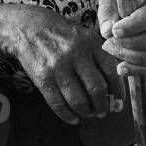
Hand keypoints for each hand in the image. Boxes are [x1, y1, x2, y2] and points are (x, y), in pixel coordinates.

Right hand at [6, 7, 124, 124]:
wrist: (27, 26)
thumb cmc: (61, 34)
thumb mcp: (84, 37)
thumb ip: (99, 58)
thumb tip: (113, 89)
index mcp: (91, 42)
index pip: (111, 72)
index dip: (118, 91)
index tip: (119, 103)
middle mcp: (76, 54)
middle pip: (96, 89)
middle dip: (102, 106)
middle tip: (102, 112)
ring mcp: (58, 67)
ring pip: (78, 100)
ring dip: (86, 112)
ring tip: (87, 113)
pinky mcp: (42, 78)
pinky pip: (58, 104)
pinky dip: (68, 116)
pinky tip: (73, 118)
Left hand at [98, 0, 145, 75]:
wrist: (141, 4)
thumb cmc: (126, 0)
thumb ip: (108, 12)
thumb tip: (107, 31)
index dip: (132, 27)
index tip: (114, 31)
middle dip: (126, 45)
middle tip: (107, 43)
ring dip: (128, 57)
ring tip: (111, 50)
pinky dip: (137, 70)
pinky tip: (121, 67)